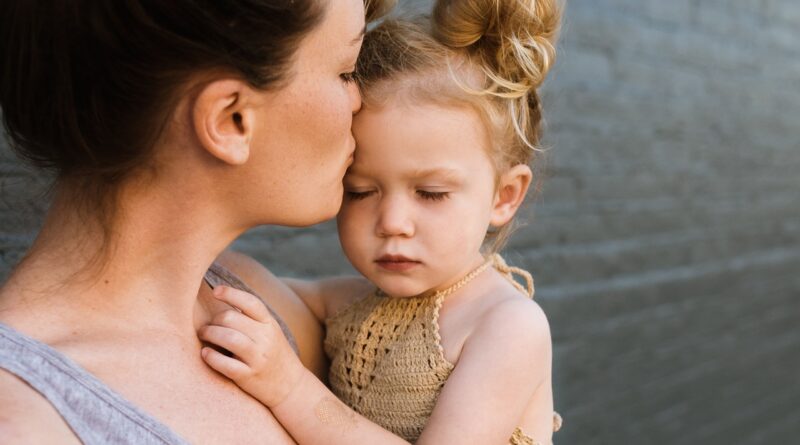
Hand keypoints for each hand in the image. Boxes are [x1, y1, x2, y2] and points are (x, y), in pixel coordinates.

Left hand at [198, 285, 304, 406]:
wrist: (290, 386)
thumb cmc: (273, 354)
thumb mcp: (270, 332)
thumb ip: (251, 318)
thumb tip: (224, 298)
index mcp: (269, 324)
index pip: (250, 302)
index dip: (231, 293)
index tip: (216, 291)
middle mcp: (265, 338)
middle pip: (231, 318)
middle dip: (214, 320)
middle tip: (207, 326)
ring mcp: (258, 358)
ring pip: (228, 337)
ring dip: (209, 333)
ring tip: (203, 335)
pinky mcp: (249, 376)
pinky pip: (225, 364)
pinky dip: (211, 357)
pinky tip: (205, 353)